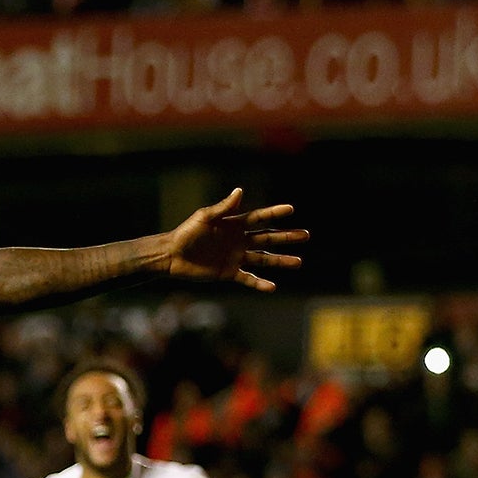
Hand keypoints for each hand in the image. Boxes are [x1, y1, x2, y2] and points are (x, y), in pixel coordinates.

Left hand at [163, 189, 307, 292]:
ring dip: (280, 261)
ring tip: (298, 262)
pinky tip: (273, 286)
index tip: (291, 209)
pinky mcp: (228, 272)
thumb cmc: (186, 233)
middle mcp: (238, 240)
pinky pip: (247, 278)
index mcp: (234, 224)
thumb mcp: (204, 218)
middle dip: (286, 237)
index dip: (274, 213)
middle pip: (267, 239)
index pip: (259, 218)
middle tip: (306, 235)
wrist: (171, 255)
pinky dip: (259, 282)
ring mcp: (235, 257)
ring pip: (263, 259)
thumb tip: (240, 191)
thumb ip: (223, 207)